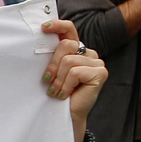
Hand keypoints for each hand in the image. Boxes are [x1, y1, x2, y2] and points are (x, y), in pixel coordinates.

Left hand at [39, 20, 104, 141]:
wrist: (64, 115)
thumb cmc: (56, 93)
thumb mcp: (51, 71)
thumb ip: (51, 56)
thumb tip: (40, 39)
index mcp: (76, 50)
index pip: (70, 30)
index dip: (58, 26)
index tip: (43, 28)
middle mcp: (89, 53)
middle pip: (66, 45)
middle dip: (52, 64)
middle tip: (47, 81)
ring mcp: (97, 63)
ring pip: (69, 60)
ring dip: (58, 79)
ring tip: (56, 91)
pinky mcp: (100, 73)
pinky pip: (75, 72)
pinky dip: (66, 85)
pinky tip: (65, 94)